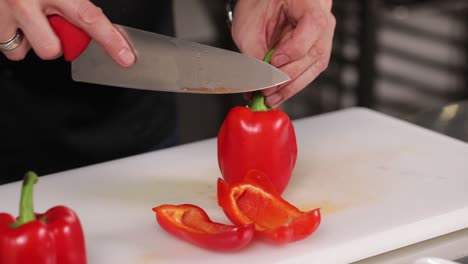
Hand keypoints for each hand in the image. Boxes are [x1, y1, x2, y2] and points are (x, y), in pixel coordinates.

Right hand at [0, 0, 134, 65]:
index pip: (88, 17)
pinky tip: (11, 17)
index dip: (110, 39)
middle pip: (52, 49)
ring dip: (30, 38)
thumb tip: (96, 20)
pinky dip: (11, 34)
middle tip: (50, 21)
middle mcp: (24, 1)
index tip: (126, 57)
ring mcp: (1, 13)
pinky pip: (6, 46)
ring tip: (26, 16)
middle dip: (55, 41)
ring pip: (24, 50)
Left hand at [231, 0, 334, 107]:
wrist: (262, 2)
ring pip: (314, 66)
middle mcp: (322, 17)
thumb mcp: (249, 25)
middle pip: (315, 52)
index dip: (294, 48)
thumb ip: (254, 53)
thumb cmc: (258, 4)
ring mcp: (322, 35)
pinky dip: (292, 84)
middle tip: (267, 90)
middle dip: (288, 77)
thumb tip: (258, 81)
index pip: (314, 25)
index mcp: (310, 1)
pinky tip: (277, 94)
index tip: (274, 62)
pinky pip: (308, 70)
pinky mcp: (314, 50)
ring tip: (270, 98)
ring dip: (290, 86)